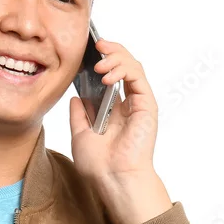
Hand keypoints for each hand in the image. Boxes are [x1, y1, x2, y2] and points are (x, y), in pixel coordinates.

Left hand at [68, 37, 158, 182]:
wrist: (113, 179)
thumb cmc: (99, 164)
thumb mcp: (80, 134)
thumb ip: (79, 115)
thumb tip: (76, 97)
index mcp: (113, 110)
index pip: (110, 75)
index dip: (101, 59)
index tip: (87, 51)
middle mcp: (128, 104)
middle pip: (123, 66)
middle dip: (111, 51)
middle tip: (97, 45)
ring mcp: (139, 103)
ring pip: (133, 66)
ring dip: (116, 57)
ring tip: (99, 63)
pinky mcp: (147, 105)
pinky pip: (138, 77)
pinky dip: (123, 70)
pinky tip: (107, 75)